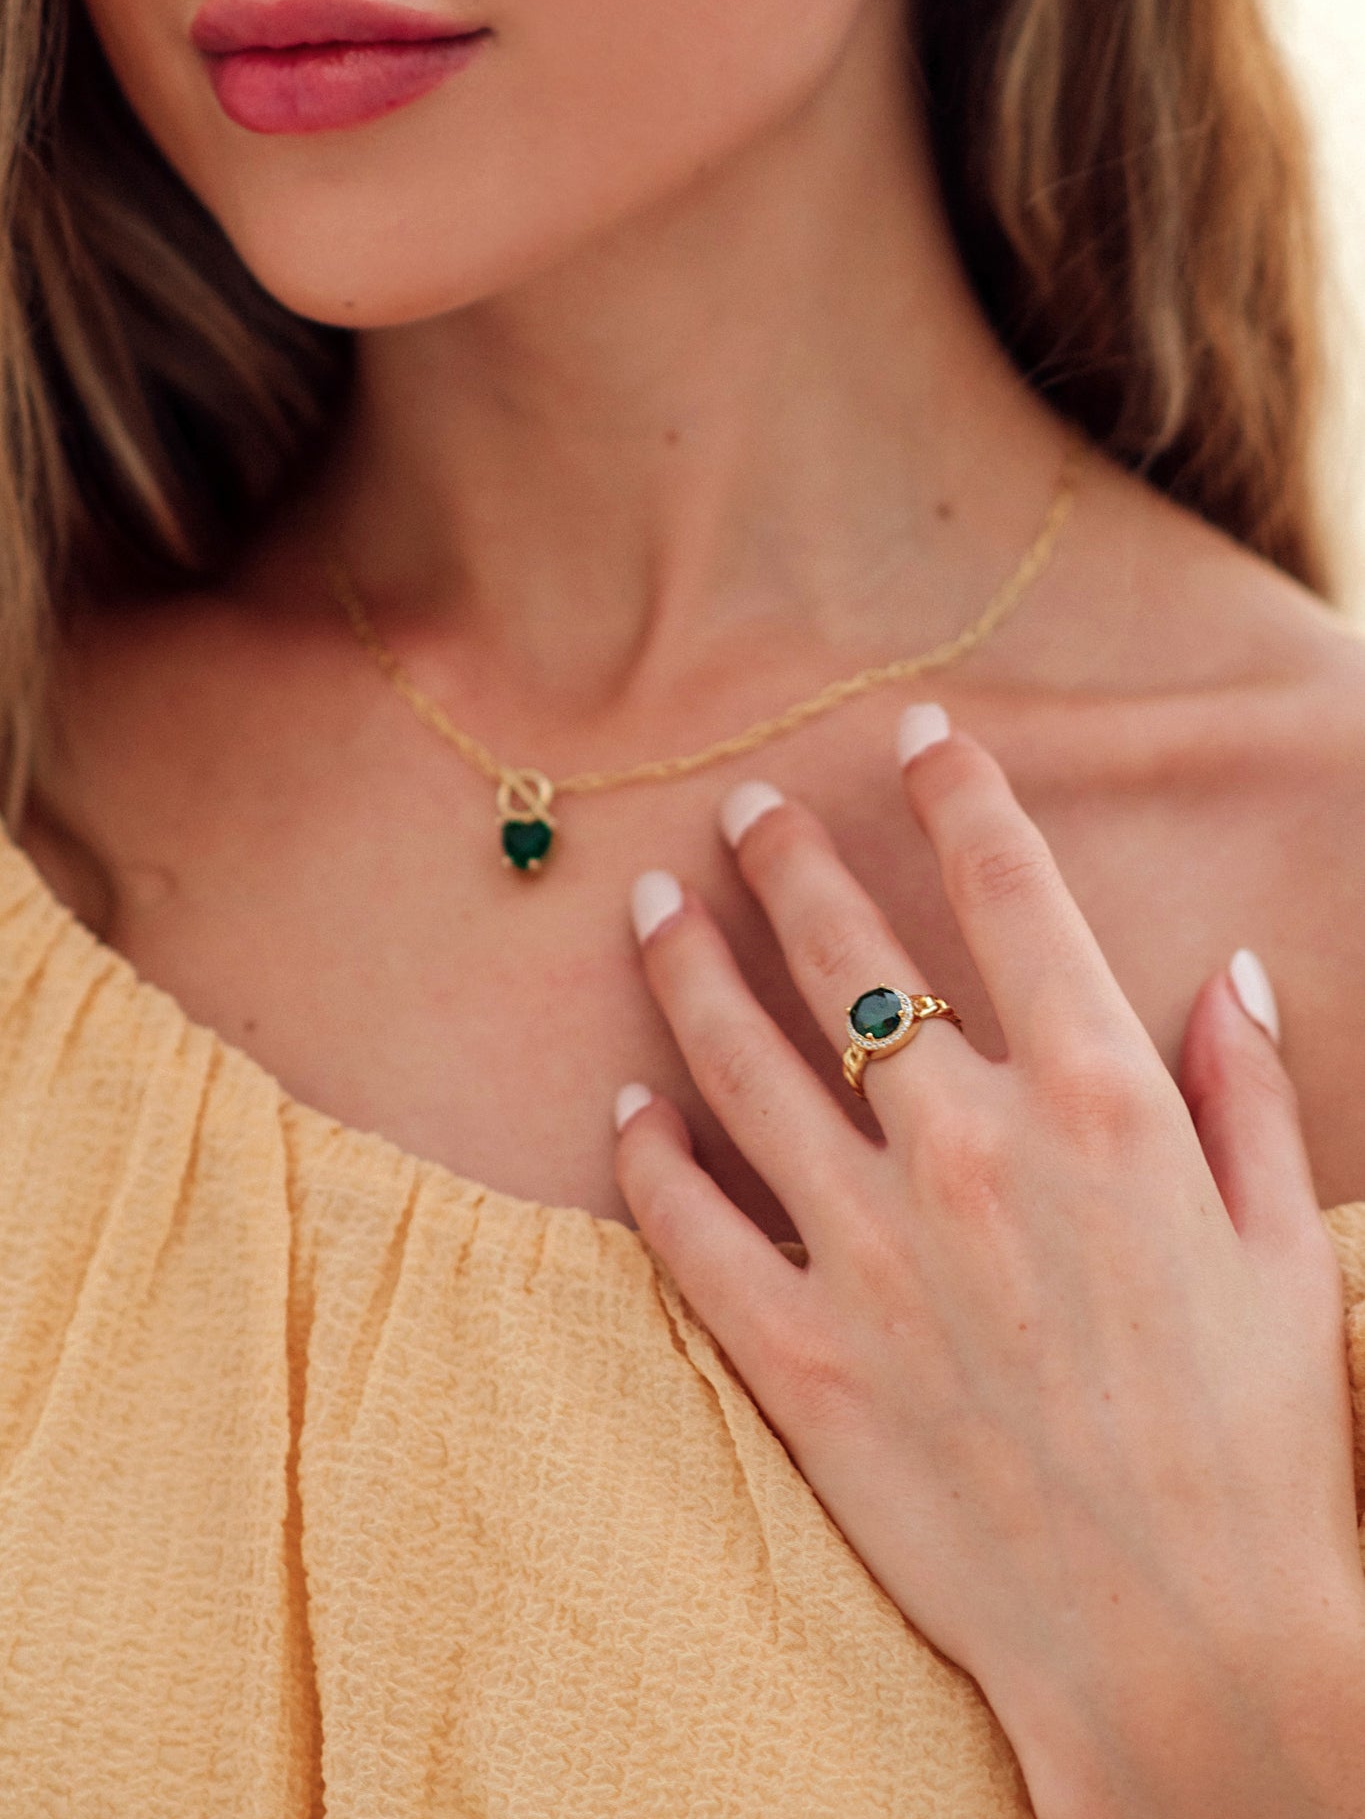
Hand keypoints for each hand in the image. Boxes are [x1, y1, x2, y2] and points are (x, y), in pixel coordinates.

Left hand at [613, 703, 1364, 1815]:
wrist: (1181, 1642)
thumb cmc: (1253, 1439)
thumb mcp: (1278, 1243)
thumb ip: (1244, 1091)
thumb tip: (1225, 971)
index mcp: (1097, 1102)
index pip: (1005, 890)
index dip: (957, 791)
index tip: (919, 735)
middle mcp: (967, 1147)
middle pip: (847, 952)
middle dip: (786, 858)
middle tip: (745, 806)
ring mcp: (869, 1249)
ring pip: (738, 1058)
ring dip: (683, 966)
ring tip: (650, 905)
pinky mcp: (798, 1351)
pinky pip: (689, 1221)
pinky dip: (646, 1151)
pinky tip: (624, 1105)